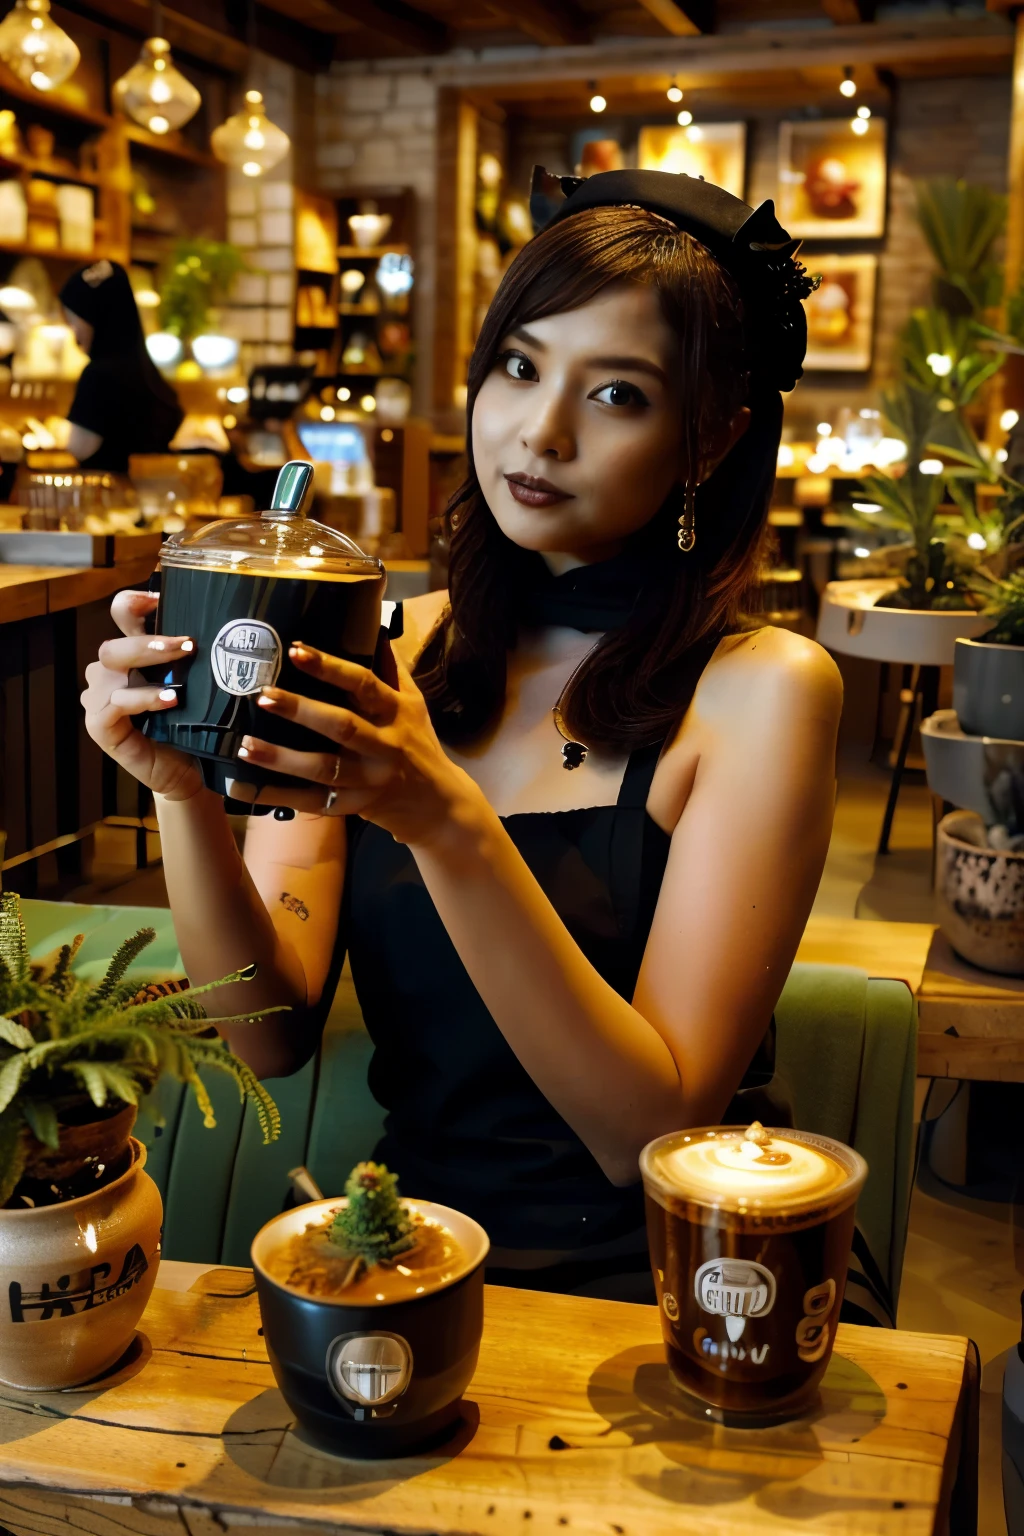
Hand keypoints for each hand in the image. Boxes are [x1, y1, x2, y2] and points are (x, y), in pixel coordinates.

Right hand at [80, 590, 203, 801]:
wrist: (193, 771)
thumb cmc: (197, 724)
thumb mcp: (199, 682)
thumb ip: (196, 655)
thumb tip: (231, 620)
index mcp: (132, 654)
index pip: (121, 614)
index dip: (135, 602)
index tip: (162, 598)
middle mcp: (111, 672)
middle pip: (116, 642)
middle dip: (150, 639)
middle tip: (187, 644)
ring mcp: (100, 699)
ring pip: (112, 667)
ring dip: (148, 663)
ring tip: (182, 671)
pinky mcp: (100, 726)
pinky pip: (114, 704)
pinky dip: (142, 698)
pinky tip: (170, 700)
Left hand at [235, 640, 480, 844]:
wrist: (438, 805)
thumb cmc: (419, 744)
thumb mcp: (414, 704)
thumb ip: (391, 669)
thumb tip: (374, 626)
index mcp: (396, 712)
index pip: (364, 684)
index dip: (331, 667)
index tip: (297, 650)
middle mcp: (384, 746)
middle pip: (341, 727)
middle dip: (301, 710)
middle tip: (263, 694)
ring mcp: (368, 780)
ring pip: (322, 768)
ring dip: (281, 758)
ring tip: (245, 745)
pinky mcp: (353, 806)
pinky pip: (311, 802)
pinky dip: (277, 796)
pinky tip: (244, 787)